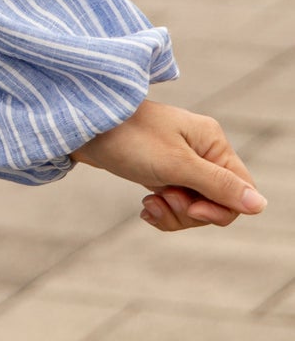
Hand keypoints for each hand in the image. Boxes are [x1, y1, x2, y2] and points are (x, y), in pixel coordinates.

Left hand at [70, 98, 267, 232]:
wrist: (80, 127)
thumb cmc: (128, 137)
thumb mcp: (175, 164)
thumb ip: (217, 185)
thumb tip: (260, 205)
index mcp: (212, 143)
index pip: (239, 190)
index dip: (218, 209)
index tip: (189, 208)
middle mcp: (201, 151)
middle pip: (216, 203)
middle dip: (189, 212)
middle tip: (163, 199)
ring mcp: (181, 162)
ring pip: (193, 207)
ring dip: (173, 213)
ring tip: (149, 205)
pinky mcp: (161, 171)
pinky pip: (174, 203)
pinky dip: (161, 211)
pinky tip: (145, 209)